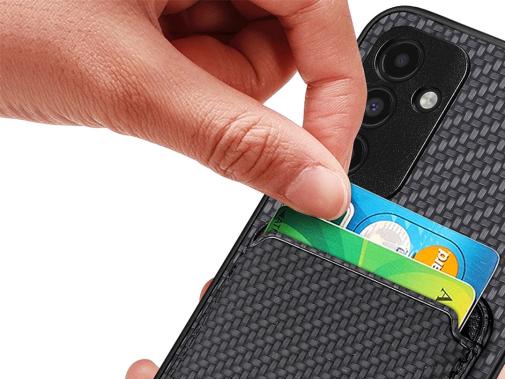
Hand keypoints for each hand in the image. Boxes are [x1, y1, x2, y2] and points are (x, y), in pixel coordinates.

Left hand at [0, 0, 365, 218]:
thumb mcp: (129, 83)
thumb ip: (238, 141)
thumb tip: (319, 185)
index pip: (326, 20)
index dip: (333, 100)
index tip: (322, 170)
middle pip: (283, 40)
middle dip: (232, 84)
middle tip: (165, 86)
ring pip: (241, 54)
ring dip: (196, 84)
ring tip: (126, 64)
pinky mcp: (160, 0)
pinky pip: (202, 54)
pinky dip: (173, 78)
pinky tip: (122, 58)